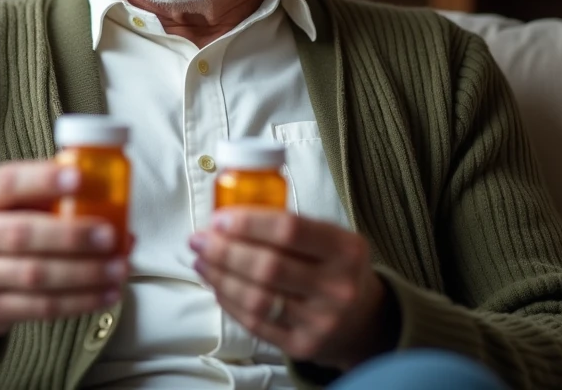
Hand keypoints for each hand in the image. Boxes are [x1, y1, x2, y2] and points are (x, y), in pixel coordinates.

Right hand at [0, 161, 127, 355]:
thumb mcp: (3, 203)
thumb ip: (46, 196)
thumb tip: (113, 204)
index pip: (7, 182)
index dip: (44, 179)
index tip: (80, 178)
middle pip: (23, 234)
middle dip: (72, 235)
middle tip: (109, 235)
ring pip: (36, 275)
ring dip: (85, 273)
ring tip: (117, 269)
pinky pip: (40, 307)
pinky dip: (79, 302)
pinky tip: (105, 295)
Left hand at [189, 209, 396, 370]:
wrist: (362, 320)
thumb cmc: (335, 268)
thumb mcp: (331, 239)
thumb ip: (290, 226)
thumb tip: (228, 214)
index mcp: (346, 249)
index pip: (290, 229)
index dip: (249, 223)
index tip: (219, 218)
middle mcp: (338, 286)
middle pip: (268, 266)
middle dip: (224, 251)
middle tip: (199, 240)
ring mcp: (321, 320)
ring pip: (257, 297)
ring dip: (220, 277)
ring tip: (201, 261)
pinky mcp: (303, 345)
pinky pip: (255, 323)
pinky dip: (229, 301)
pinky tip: (217, 286)